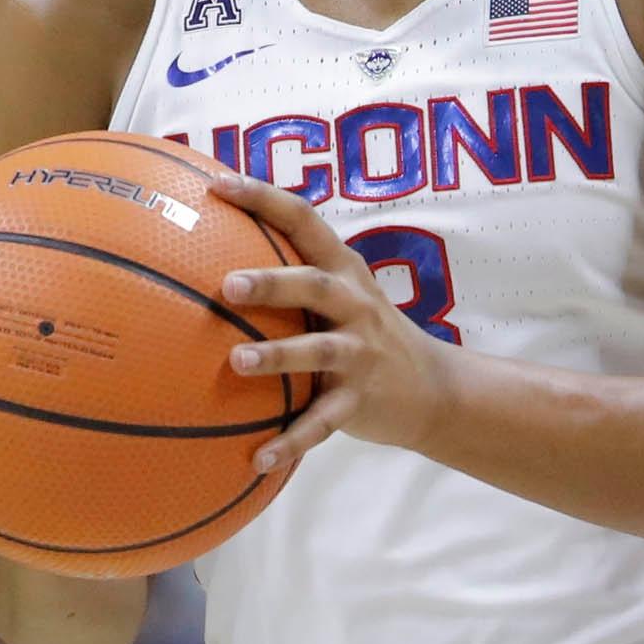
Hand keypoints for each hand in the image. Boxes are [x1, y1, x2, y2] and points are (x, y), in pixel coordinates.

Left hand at [205, 172, 458, 470]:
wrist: (434, 388)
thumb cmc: (363, 332)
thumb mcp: (339, 294)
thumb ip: (291, 272)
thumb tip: (208, 247)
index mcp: (343, 271)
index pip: (304, 220)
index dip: (263, 198)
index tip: (215, 184)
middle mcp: (354, 305)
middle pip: (314, 285)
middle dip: (272, 283)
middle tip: (227, 284)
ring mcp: (360, 354)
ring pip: (318, 352)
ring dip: (278, 357)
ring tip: (236, 363)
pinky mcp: (361, 400)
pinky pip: (322, 423)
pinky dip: (290, 441)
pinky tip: (256, 459)